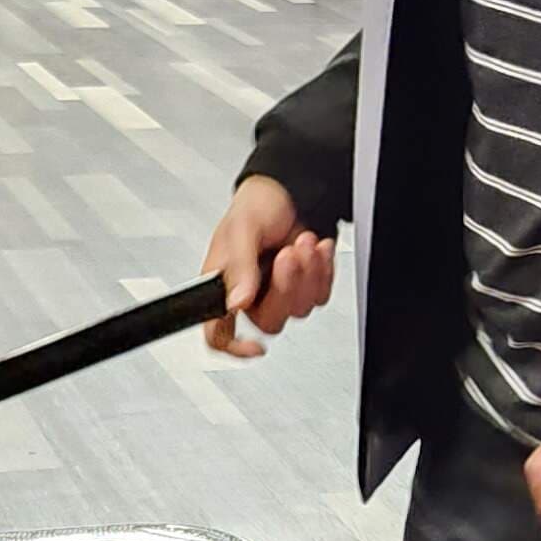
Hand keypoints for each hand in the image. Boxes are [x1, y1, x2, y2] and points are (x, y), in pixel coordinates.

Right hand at [202, 175, 334, 359]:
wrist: (287, 192)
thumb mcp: (241, 230)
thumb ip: (238, 267)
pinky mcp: (303, 287)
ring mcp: (277, 293)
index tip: (253, 347)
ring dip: (306, 274)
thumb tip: (236, 303)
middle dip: (284, 287)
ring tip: (301, 242)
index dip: (232, 348)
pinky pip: (319, 297)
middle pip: (268, 322)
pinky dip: (322, 270)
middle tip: (286, 255)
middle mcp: (248, 296)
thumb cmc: (255, 207)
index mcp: (221, 286)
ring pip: (298, 310)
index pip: (218, 333)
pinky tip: (316, 249)